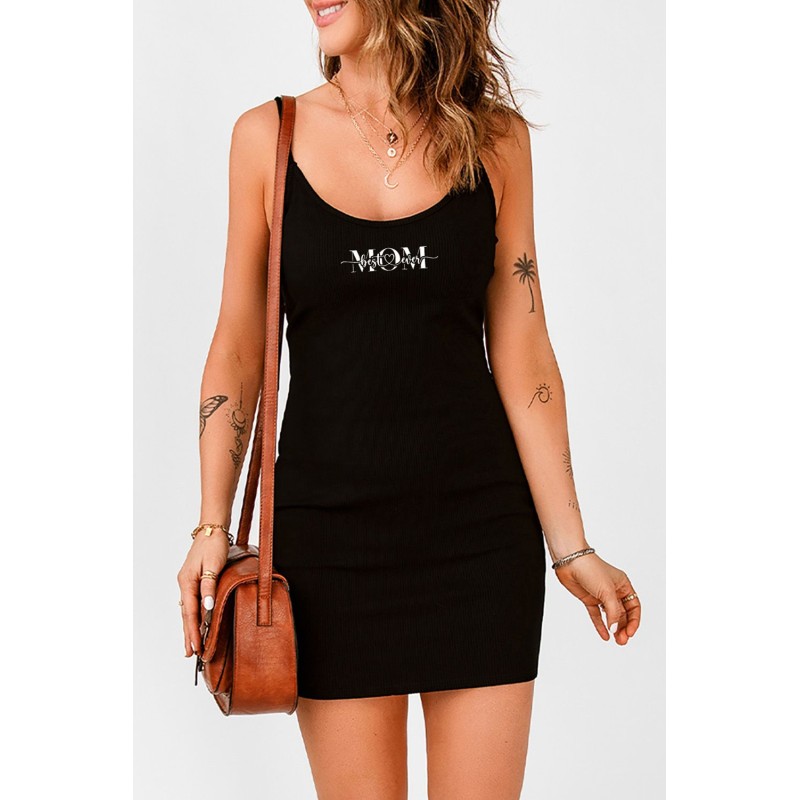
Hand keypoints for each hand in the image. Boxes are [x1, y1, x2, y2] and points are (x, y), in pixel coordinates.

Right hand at [176, 531, 229, 656]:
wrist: (212, 529)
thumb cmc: (213, 545)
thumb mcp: (213, 566)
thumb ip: (209, 587)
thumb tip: (206, 608)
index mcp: (187, 582)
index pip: (190, 613)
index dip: (193, 632)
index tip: (196, 647)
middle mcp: (184, 583)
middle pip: (186, 614)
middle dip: (188, 634)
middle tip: (190, 654)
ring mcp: (187, 581)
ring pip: (188, 609)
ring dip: (190, 627)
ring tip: (192, 643)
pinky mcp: (193, 579)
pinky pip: (191, 602)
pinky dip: (192, 615)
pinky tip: (194, 622)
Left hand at [554, 553, 640, 644]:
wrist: (569, 561)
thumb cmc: (591, 569)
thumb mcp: (607, 591)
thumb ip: (613, 611)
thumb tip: (615, 627)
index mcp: (623, 585)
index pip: (634, 606)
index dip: (634, 620)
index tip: (630, 632)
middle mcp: (613, 591)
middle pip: (624, 613)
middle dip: (625, 627)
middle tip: (622, 640)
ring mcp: (601, 596)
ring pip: (611, 616)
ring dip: (614, 628)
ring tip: (617, 640)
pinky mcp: (589, 599)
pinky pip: (597, 615)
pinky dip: (601, 625)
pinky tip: (605, 635)